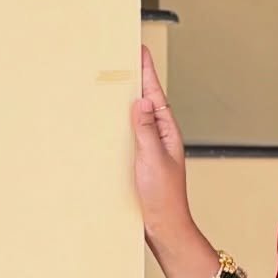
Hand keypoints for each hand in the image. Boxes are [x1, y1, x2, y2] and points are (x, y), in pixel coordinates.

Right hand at [133, 43, 192, 242]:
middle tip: (125, 55)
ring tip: (115, 78)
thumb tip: (143, 101)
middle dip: (135, 79)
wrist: (164, 228)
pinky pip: (128, 136)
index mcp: (167, 132)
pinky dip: (120, 123)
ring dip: (126, 99)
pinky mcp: (140, 162)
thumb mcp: (153, 158)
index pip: (155, 94)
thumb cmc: (164, 198)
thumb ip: (146, 129)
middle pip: (146, 101)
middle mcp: (160, 138)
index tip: (139, 49)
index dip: (146, 72)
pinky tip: (110, 120)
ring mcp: (150, 150)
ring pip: (136, 118)